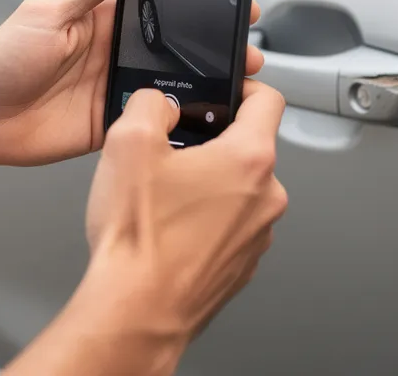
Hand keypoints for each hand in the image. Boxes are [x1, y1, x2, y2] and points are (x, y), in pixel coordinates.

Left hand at [0, 0, 263, 166]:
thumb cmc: (0, 61)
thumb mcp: (46, 13)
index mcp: (102, 20)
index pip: (157, 3)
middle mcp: (114, 53)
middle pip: (175, 45)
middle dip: (213, 43)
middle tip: (245, 44)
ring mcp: (116, 89)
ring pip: (173, 84)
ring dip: (205, 83)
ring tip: (238, 81)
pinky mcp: (113, 123)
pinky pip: (154, 122)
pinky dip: (180, 121)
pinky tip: (204, 119)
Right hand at [81, 82, 288, 344]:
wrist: (136, 311)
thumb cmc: (139, 240)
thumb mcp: (128, 144)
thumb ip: (150, 104)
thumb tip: (159, 102)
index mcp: (249, 158)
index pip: (269, 99)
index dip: (243, 85)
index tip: (225, 90)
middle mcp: (266, 197)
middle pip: (248, 147)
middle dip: (211, 143)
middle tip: (170, 153)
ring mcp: (258, 234)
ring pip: (238, 190)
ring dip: (208, 185)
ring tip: (163, 199)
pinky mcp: (242, 264)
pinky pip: (229, 226)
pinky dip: (205, 221)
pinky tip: (169, 230)